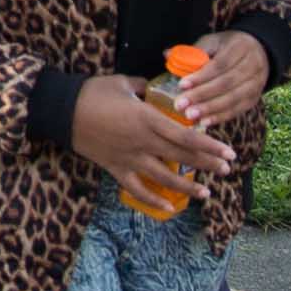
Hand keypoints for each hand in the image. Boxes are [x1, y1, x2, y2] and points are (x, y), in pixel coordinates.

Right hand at [65, 70, 234, 201]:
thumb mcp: (123, 83)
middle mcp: (143, 142)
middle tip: (226, 169)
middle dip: (207, 164)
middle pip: (181, 157)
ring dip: (186, 187)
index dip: (210, 146)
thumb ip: (144, 86)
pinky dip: (153, 200)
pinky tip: (169, 207)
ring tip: (206, 194)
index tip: (228, 152)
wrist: (62, 111)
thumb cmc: (92, 92)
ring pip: (163, 178)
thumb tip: (155, 87)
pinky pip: (137, 189)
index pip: (186, 136)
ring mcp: (130, 158)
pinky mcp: (116, 168)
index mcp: (147, 119)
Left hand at [169, 30, 274, 136]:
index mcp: (240, 47)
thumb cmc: (227, 47)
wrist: (257, 52)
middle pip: (226, 83)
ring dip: (210, 109)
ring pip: (233, 99)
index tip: (181, 85)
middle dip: (202, 96)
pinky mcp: (254, 99)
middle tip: (180, 105)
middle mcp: (252, 66)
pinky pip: (237, 110)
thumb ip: (193, 50)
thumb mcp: (213, 42)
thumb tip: (167, 54)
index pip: (220, 64)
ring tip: (190, 115)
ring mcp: (256, 84)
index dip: (201, 76)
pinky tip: (204, 122)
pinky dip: (220, 117)